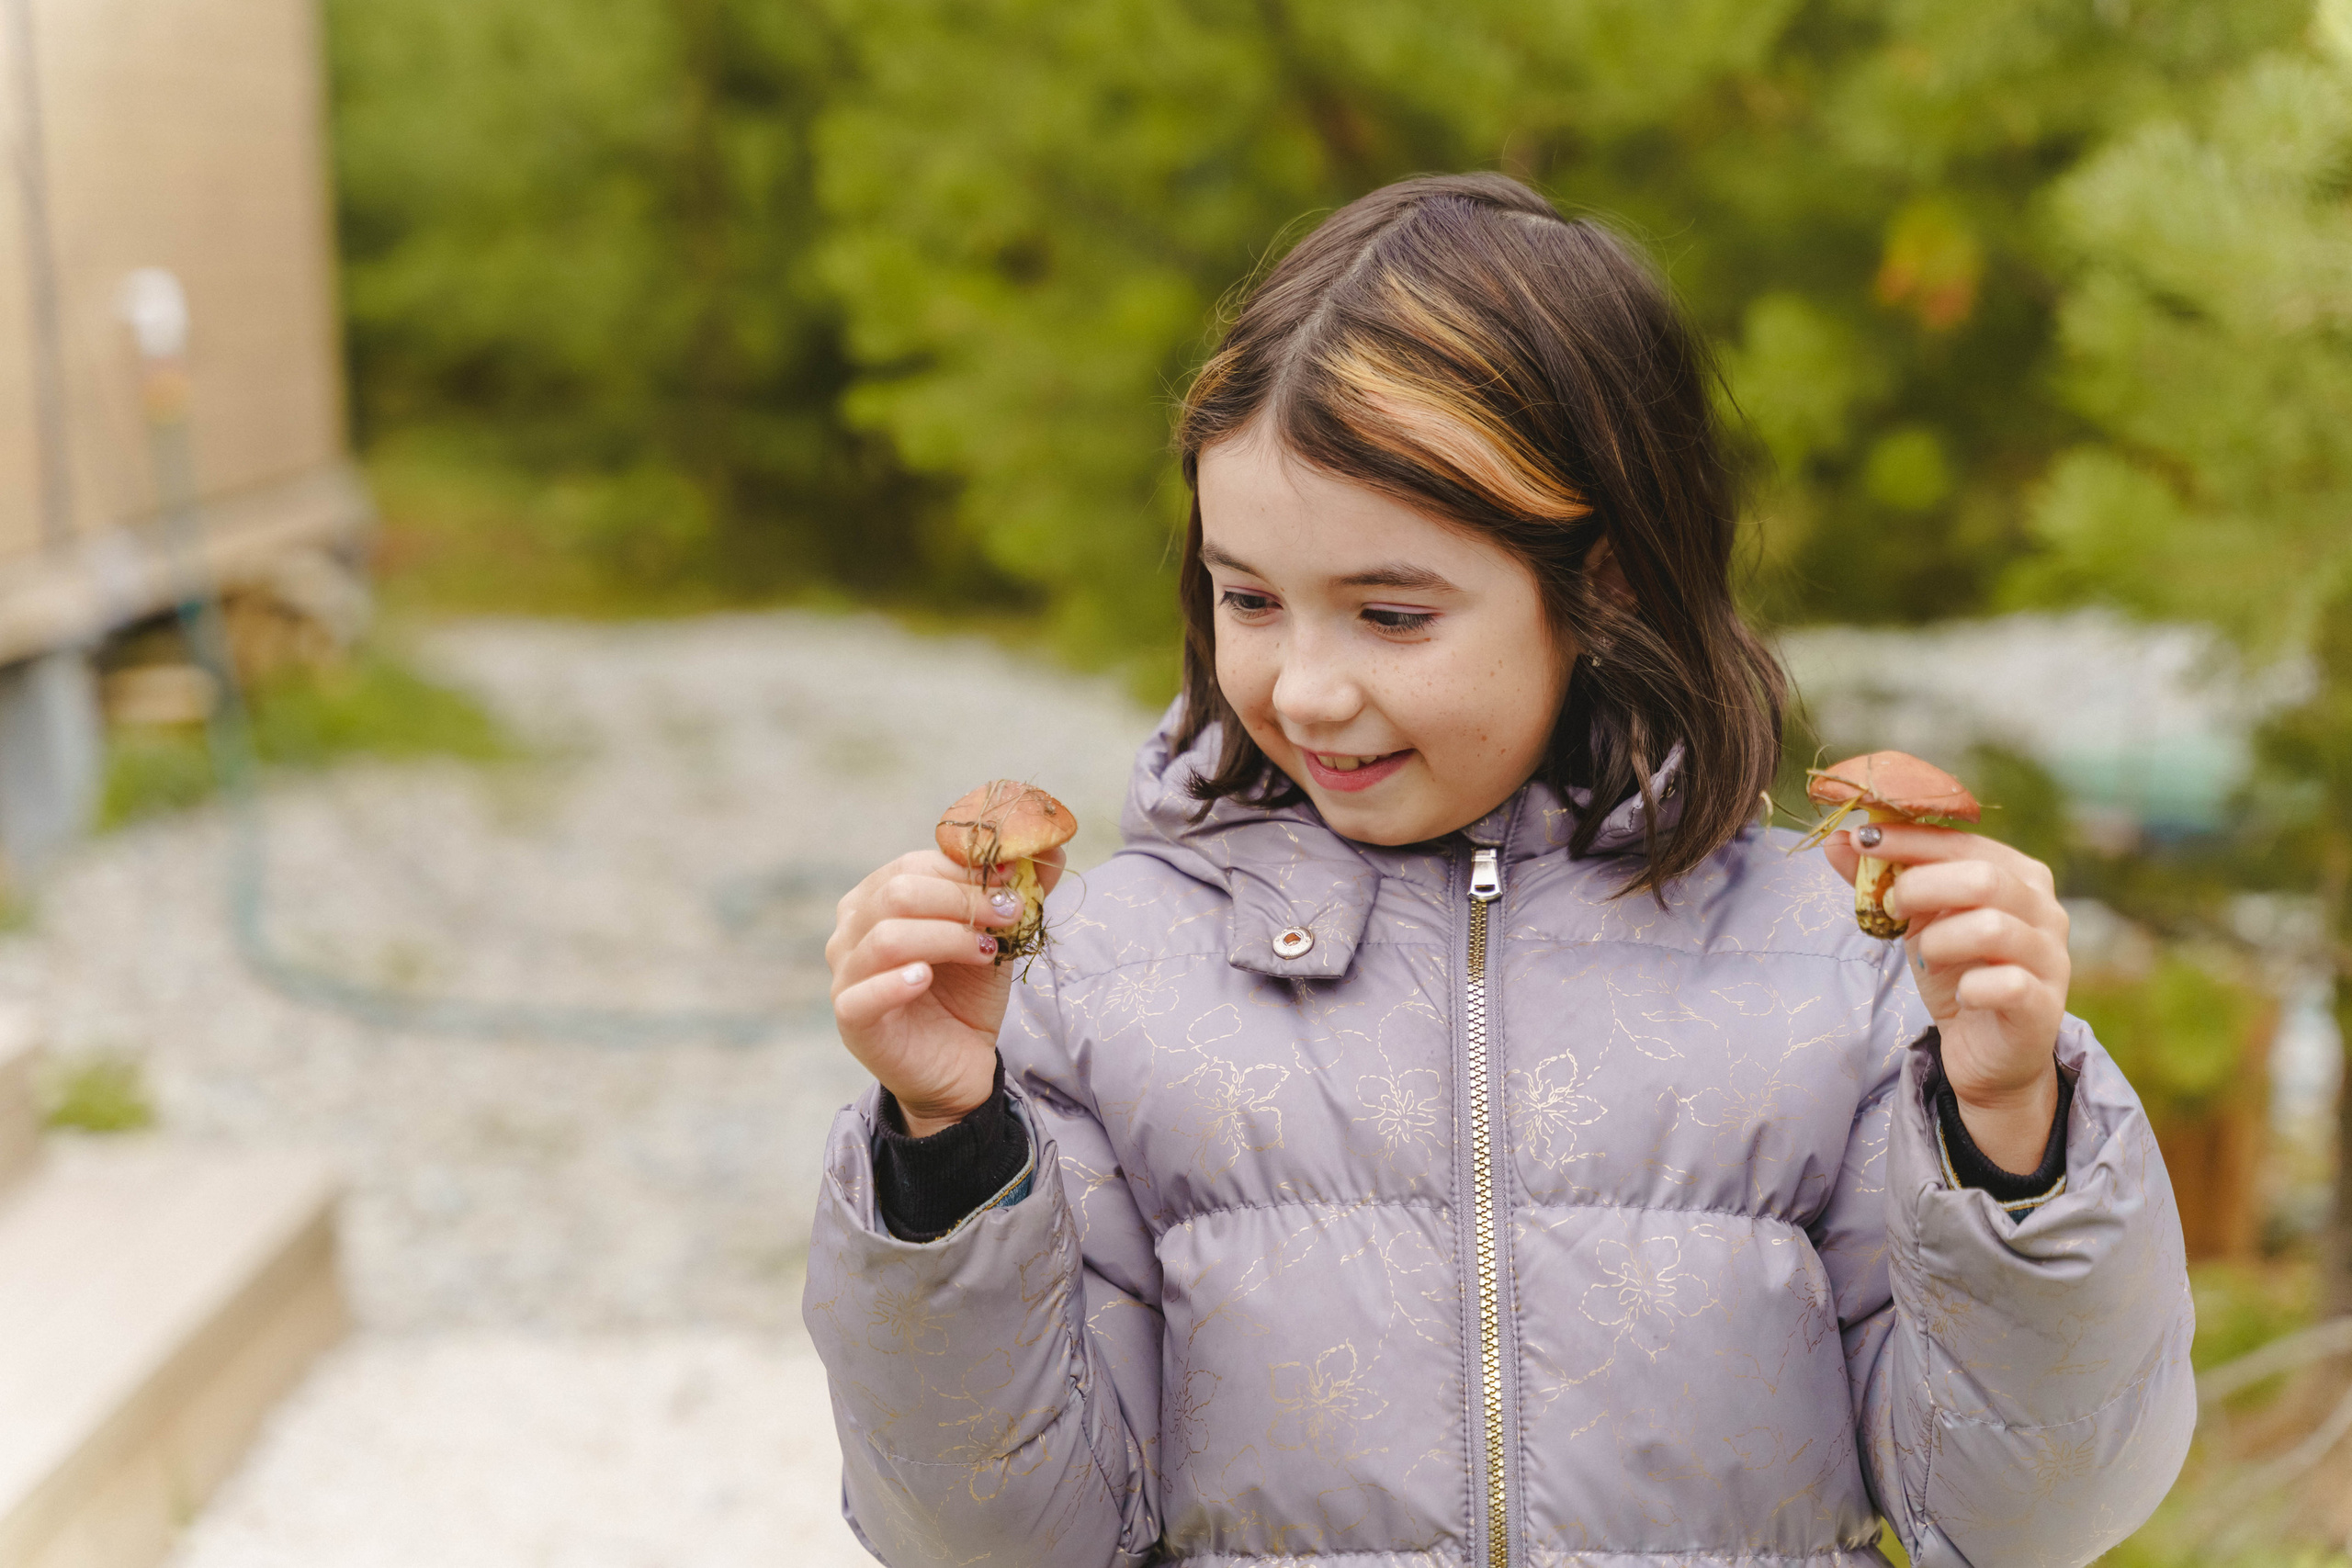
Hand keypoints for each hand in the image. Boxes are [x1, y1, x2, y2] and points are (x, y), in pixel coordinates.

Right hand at [826, 847, 1065, 1136]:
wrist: (960, 1062)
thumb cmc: (967, 993)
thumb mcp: (994, 936)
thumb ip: (1017, 893)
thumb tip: (1056, 850)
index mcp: (876, 899)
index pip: (912, 865)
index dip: (964, 869)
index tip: (1012, 881)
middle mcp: (852, 930)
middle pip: (898, 893)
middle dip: (962, 899)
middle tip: (1008, 914)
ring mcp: (846, 974)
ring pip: (887, 937)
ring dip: (947, 936)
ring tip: (986, 951)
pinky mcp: (851, 1018)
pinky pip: (863, 993)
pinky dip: (896, 981)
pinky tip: (926, 978)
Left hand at [1825, 824, 2067, 1173]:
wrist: (1987, 1049)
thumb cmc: (1956, 970)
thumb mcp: (1916, 921)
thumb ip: (1882, 880)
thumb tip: (1836, 841)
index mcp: (2019, 876)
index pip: (1964, 841)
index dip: (1910, 838)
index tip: (1862, 838)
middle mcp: (2045, 910)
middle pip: (1983, 877)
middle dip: (1920, 887)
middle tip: (1891, 909)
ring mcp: (2049, 957)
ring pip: (1991, 927)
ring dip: (1938, 941)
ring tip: (1927, 956)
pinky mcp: (2043, 1005)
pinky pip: (2005, 984)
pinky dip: (1968, 987)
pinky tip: (1958, 994)